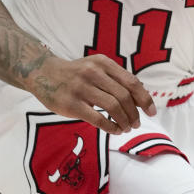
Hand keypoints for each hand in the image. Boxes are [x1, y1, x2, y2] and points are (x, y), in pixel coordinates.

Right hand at [29, 54, 156, 132]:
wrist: (42, 73)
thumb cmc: (75, 73)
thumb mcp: (96, 67)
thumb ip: (116, 78)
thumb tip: (141, 95)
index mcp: (103, 63)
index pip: (131, 82)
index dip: (144, 99)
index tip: (151, 112)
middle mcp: (93, 72)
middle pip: (124, 96)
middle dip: (134, 114)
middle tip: (136, 124)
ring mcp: (81, 88)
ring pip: (113, 107)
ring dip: (124, 121)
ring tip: (126, 128)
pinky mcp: (71, 104)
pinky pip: (97, 118)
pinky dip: (110, 127)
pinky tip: (114, 130)